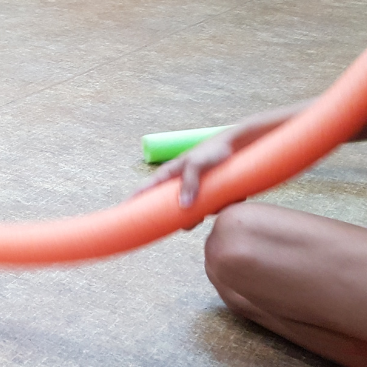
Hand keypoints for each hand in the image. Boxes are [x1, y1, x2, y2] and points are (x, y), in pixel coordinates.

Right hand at [137, 101, 306, 207]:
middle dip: (180, 217)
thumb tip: (184, 207)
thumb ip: (190, 182)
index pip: (147, 189)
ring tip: (216, 204)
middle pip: (172, 208)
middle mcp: (182, 183)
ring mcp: (197, 189)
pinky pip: (213, 208)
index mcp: (171, 173)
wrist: (243, 146)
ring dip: (203, 212)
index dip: (134, 202)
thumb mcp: (199, 163)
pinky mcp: (214, 194)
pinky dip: (220, 206)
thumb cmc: (216, 151)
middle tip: (191, 220)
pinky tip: (232, 197)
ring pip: (194, 211)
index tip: (123, 214)